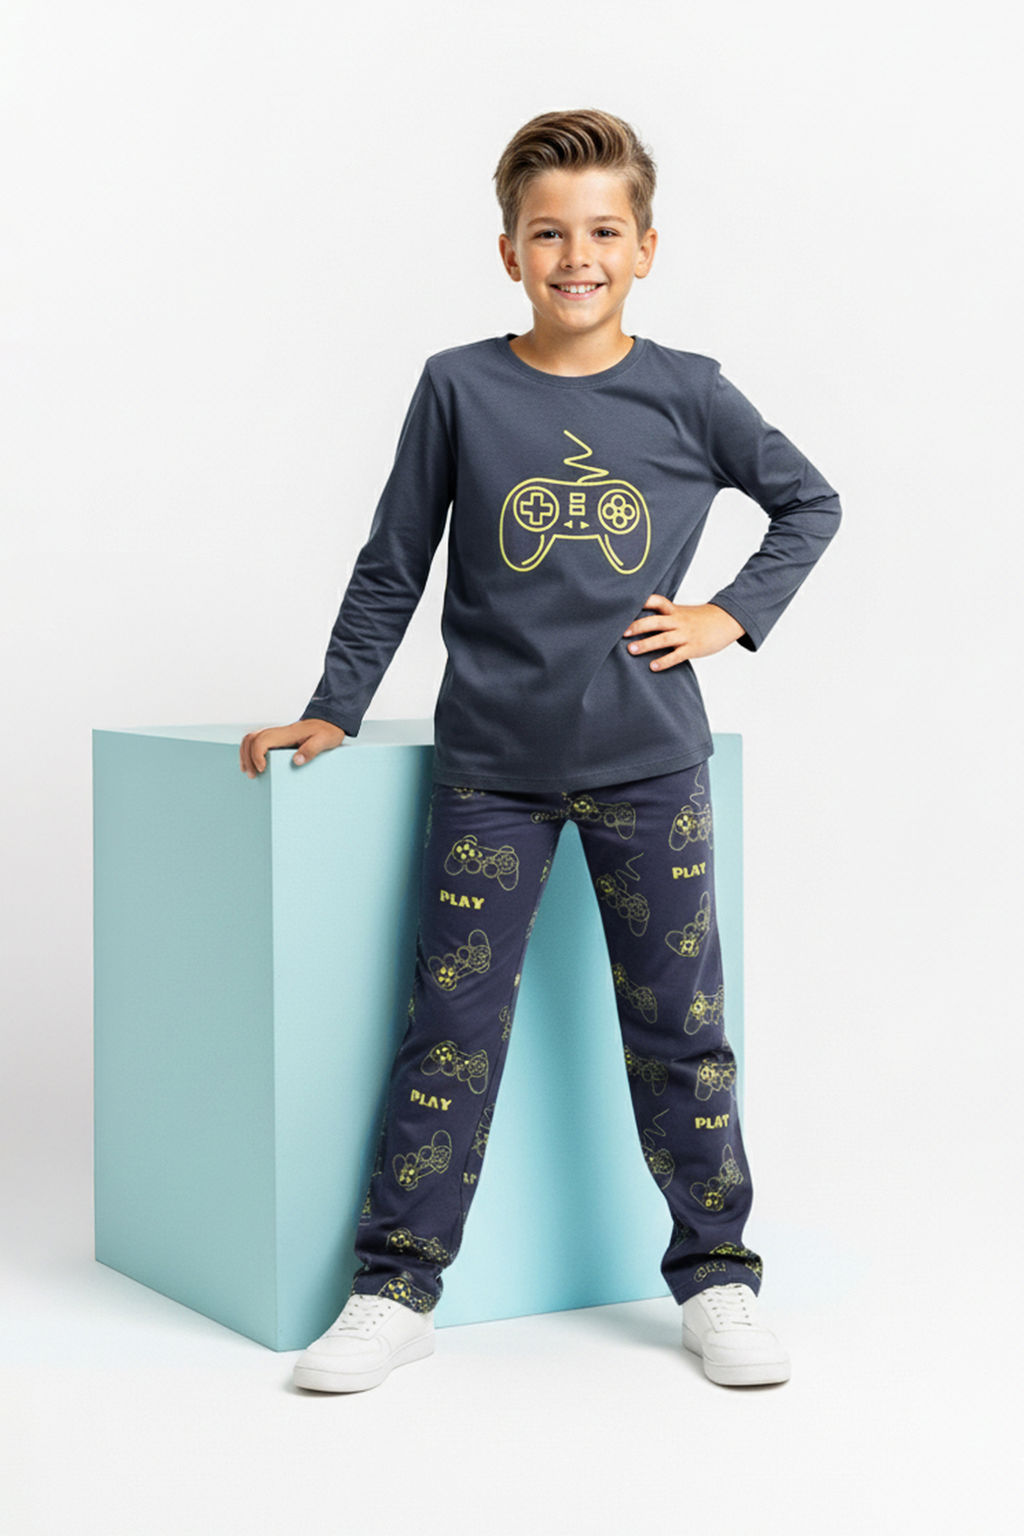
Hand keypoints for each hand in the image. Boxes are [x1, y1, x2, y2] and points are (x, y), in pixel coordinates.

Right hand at [239, 718, 345, 777]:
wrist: (329, 722)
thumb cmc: (327, 732)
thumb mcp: (324, 741)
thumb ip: (311, 750)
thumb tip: (296, 761)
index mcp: (287, 733)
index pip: (262, 740)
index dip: (257, 755)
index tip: (262, 770)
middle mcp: (277, 732)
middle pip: (251, 739)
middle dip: (247, 758)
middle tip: (253, 775)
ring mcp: (275, 735)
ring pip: (250, 739)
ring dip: (245, 755)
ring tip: (249, 772)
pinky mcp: (276, 739)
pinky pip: (256, 742)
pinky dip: (249, 753)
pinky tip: (252, 765)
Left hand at [623, 596, 744, 668]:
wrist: (727, 620)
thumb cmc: (700, 618)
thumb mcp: (682, 612)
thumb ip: (664, 615)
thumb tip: (639, 621)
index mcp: (674, 611)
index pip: (657, 601)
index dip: (642, 602)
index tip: (626, 606)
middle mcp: (678, 621)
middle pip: (655, 621)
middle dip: (638, 627)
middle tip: (622, 633)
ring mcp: (686, 635)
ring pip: (663, 639)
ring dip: (646, 644)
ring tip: (631, 650)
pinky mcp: (693, 648)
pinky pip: (676, 656)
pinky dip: (664, 661)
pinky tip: (653, 666)